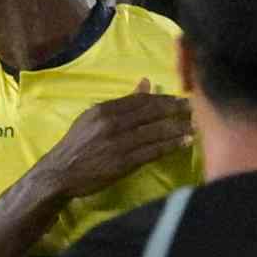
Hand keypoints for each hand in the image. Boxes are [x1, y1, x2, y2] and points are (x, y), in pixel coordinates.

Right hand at [43, 89, 194, 204]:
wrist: (61, 173)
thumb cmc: (78, 145)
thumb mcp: (93, 118)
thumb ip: (121, 103)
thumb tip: (146, 83)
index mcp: (104, 110)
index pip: (140, 100)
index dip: (163, 99)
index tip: (180, 98)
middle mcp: (112, 124)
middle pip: (151, 113)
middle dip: (175, 110)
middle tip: (193, 108)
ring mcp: (118, 143)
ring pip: (155, 131)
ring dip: (178, 128)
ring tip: (195, 125)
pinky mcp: (124, 162)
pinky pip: (152, 151)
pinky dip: (170, 145)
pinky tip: (184, 142)